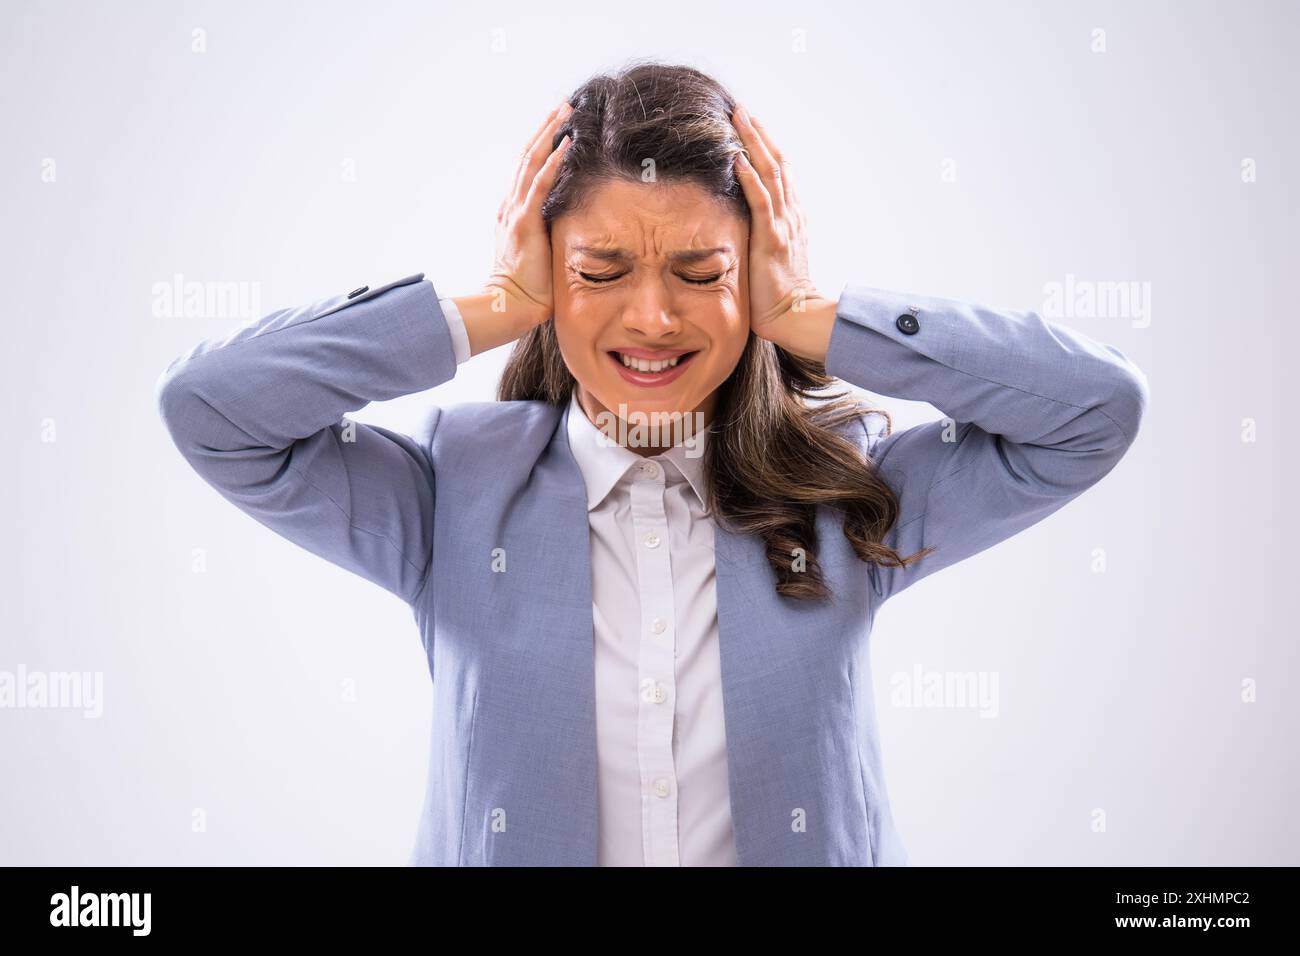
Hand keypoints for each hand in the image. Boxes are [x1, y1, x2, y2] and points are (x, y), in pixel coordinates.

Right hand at [486, 99, 573, 326]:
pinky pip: (538, 186)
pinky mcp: (523, 223)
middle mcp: (510, 206)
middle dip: (545, 129)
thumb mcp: (541, 251)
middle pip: (527, 157)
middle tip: (563, 106)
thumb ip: (549, 232)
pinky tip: (563, 145)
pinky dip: (550, 164)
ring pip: (530, 163)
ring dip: (548, 135)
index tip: (559, 126)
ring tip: (565, 113)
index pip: (528, 170)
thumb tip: (571, 222)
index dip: (541, 144)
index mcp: (513, 212)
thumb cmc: (530, 288)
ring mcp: (514, 213)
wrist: (511, 305)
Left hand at [731, 105, 836, 361]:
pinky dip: (750, 178)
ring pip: (770, 174)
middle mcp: (791, 215)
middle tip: (741, 110)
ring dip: (754, 144)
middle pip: (776, 164)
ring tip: (738, 120)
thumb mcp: (772, 257)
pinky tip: (737, 158)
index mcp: (792, 218)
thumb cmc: (777, 295)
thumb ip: (763, 236)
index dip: (765, 148)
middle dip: (758, 135)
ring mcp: (784, 225)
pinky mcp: (772, 239)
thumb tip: (742, 225)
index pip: (779, 174)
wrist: (794, 316)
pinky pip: (761, 201)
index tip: (749, 126)